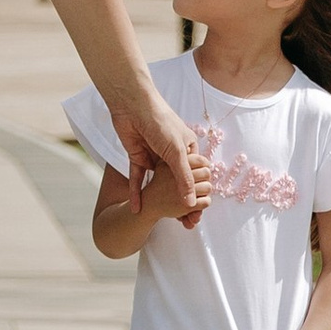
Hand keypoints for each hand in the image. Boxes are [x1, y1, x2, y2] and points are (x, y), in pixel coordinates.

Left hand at [115, 82, 207, 223]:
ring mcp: (155, 157)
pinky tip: (136, 209)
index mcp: (188, 149)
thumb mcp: (176, 152)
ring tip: (165, 221)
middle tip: (186, 224)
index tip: (197, 215)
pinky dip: (137, 193)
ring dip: (161, 201)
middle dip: (182, 204)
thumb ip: (184, 178)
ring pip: (159, 184)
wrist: (132, 105)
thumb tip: (190, 202)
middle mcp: (172, 154)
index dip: (198, 196)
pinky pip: (138, 179)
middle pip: (178, 184)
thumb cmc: (160, 123)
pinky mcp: (137, 158)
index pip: (196, 177)